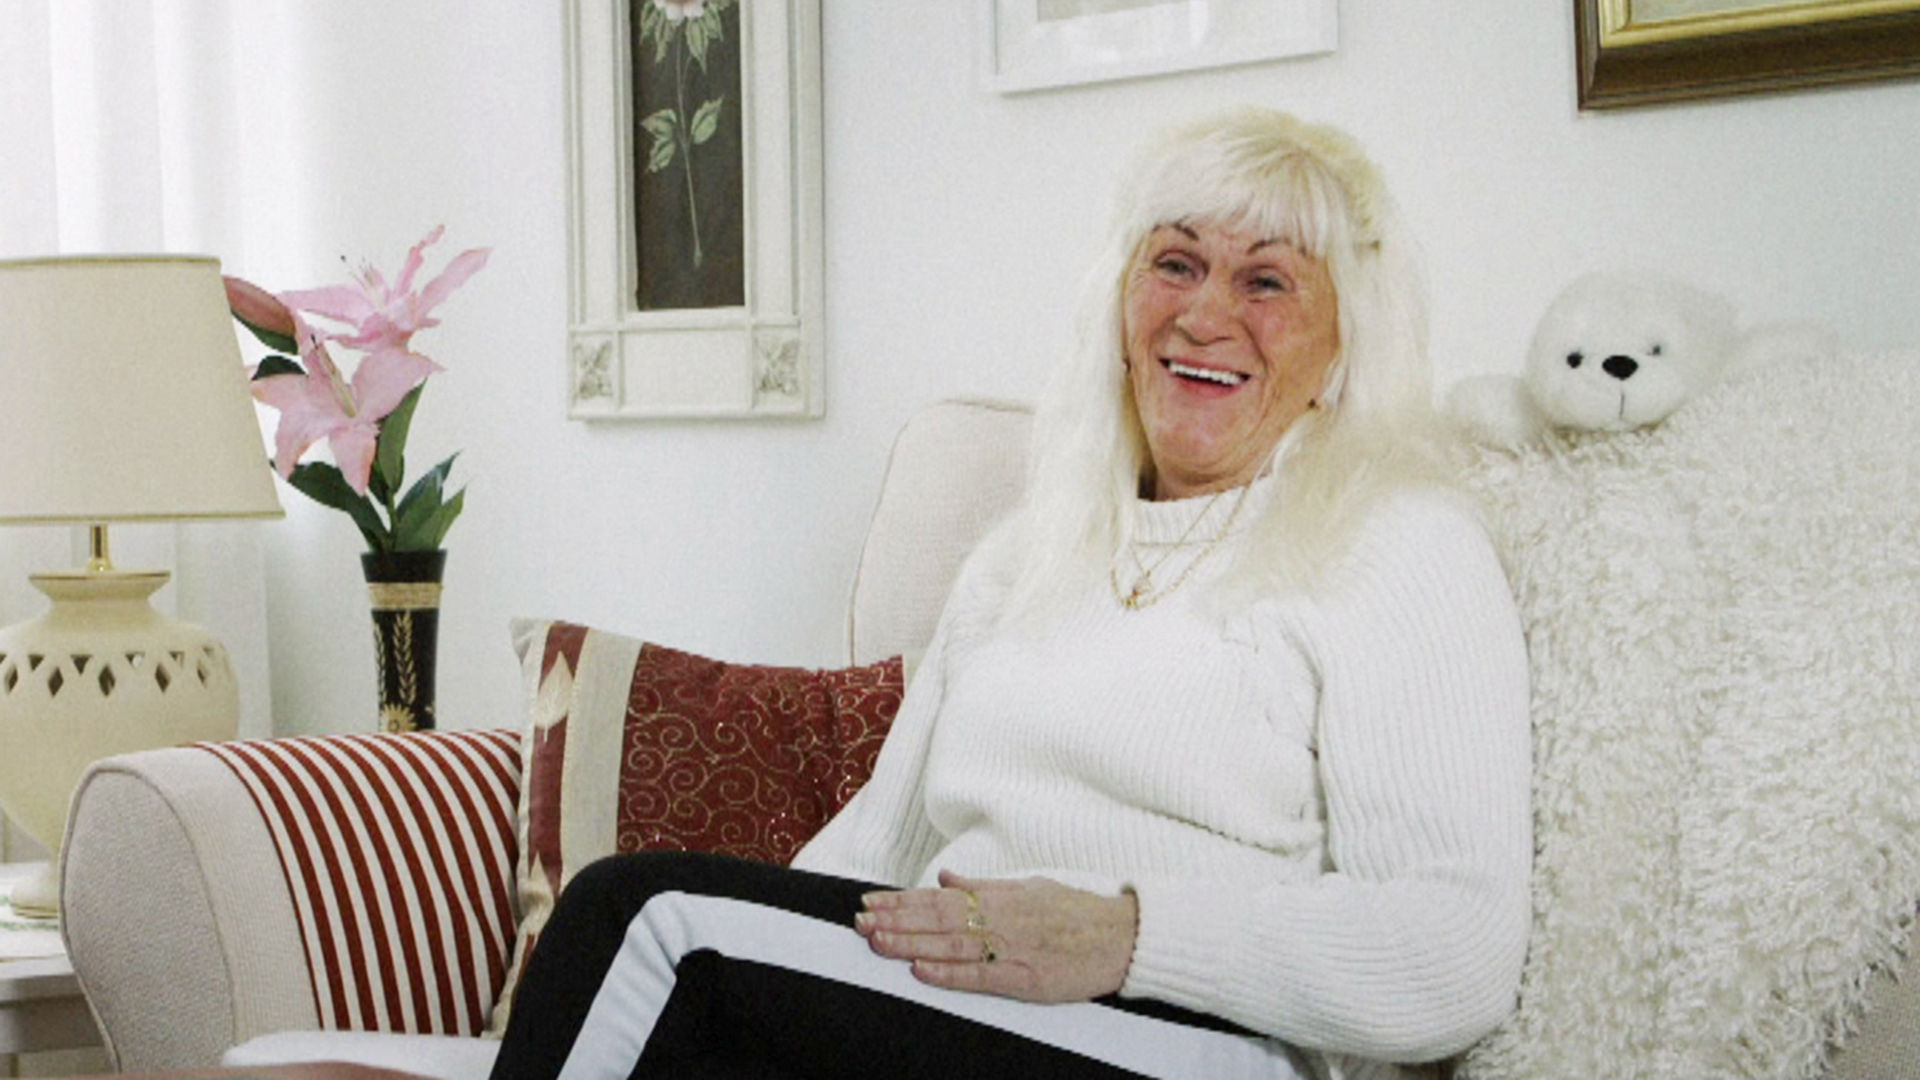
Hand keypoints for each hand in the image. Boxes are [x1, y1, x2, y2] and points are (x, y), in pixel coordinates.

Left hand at [854, 869, 1137, 1002]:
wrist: (1123, 937)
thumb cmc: (1077, 912)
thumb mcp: (1029, 887)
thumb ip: (984, 885)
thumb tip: (946, 877)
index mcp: (999, 896)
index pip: (939, 898)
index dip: (901, 901)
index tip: (870, 902)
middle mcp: (1000, 918)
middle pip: (937, 919)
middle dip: (895, 920)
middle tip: (859, 921)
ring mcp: (1012, 948)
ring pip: (950, 945)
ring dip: (910, 943)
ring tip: (876, 941)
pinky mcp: (1026, 977)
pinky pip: (980, 976)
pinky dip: (948, 973)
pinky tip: (920, 970)